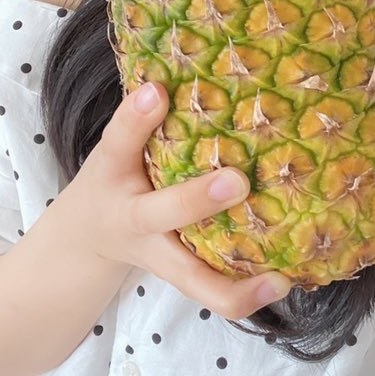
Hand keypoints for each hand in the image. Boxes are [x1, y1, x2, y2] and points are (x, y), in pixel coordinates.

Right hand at [60, 81, 291, 319]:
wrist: (86, 243)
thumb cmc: (113, 184)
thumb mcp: (115, 151)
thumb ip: (140, 123)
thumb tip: (165, 83)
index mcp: (113, 176)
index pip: (119, 141)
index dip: (135, 118)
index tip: (155, 91)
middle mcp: (136, 220)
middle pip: (160, 216)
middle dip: (195, 200)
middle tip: (237, 181)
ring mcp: (160, 255)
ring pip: (193, 281)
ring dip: (236, 287)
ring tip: (280, 279)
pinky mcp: (184, 276)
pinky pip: (214, 291)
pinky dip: (249, 292)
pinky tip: (288, 279)